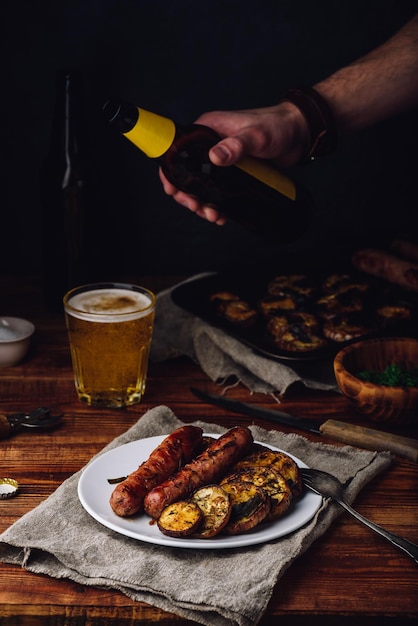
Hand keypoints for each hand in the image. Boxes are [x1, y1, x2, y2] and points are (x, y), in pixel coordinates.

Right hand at [159, 102, 309, 223]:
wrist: (299, 134)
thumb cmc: (277, 126)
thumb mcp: (256, 136)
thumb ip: (236, 145)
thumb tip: (214, 157)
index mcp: (207, 130)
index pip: (177, 151)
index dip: (171, 172)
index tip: (174, 191)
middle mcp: (209, 144)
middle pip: (187, 173)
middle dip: (188, 194)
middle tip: (198, 208)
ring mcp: (221, 159)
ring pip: (202, 185)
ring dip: (203, 203)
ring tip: (213, 216)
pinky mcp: (233, 172)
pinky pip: (218, 190)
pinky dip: (216, 204)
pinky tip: (222, 215)